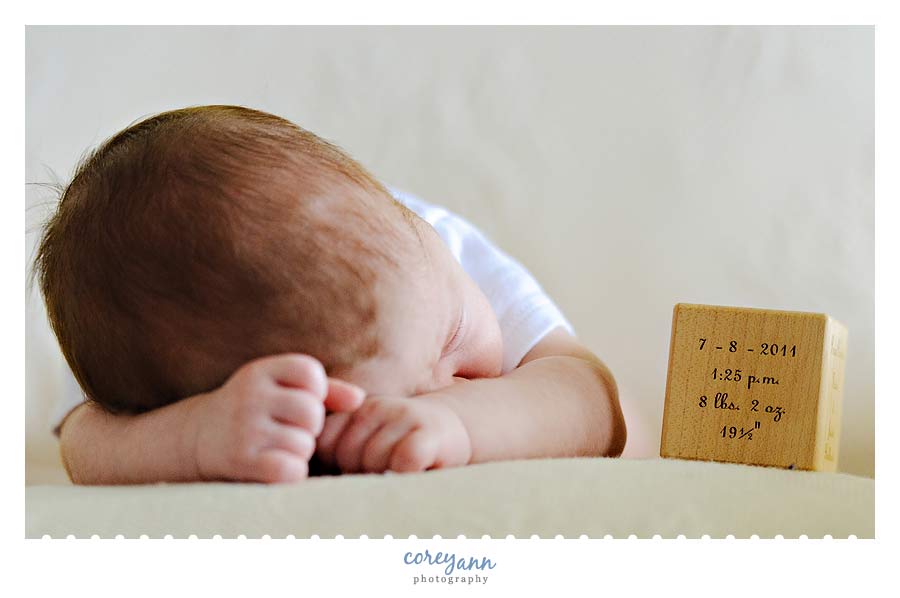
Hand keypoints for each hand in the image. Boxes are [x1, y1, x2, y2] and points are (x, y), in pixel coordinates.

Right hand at [185, 354, 364, 482]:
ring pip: (304, 444)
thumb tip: (359, 399)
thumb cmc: (253, 410)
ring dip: (299, 452)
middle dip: (310, 426)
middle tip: (292, 431)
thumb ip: (325, 390)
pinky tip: (277, 467)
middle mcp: (250, 396)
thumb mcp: (280, 389)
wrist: (196, 438)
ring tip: (279, 448)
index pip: (310, 372)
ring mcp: (244, 429)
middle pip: (312, 412)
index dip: (316, 391)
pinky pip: (290, 470)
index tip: (301, 402)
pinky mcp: (241, 461)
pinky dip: (292, 473)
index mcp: (261, 371)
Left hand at [315, 395, 471, 473]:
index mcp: (354, 410)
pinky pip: (403, 461)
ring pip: (373, 460)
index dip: (336, 465)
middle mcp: (376, 407)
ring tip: (399, 473)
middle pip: (346, 455)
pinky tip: (415, 471)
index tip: (356, 469)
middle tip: (381, 474)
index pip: (326, 444)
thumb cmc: (399, 447)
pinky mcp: (428, 434)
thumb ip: (336, 454)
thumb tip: (304, 482)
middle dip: (359, 474)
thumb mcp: (365, 442)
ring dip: (385, 476)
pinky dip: (405, 474)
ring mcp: (402, 417)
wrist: (450, 431)